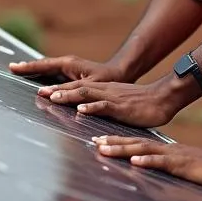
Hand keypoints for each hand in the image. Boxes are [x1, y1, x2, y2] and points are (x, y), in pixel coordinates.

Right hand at [8, 55, 126, 84]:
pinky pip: (52, 73)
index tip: (13, 67)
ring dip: (33, 70)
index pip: (43, 64)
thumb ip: (69, 89)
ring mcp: (68, 68)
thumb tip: (47, 94)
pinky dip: (42, 75)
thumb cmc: (107, 79)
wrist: (121, 73)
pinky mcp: (71, 74)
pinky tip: (36, 81)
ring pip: (46, 69)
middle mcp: (66, 64)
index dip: (28, 67)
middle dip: (27, 67)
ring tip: (18, 72)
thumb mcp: (88, 84)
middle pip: (42, 65)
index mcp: (68, 63)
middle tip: (11, 68)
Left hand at [42, 78, 181, 128]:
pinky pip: (104, 106)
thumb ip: (104, 108)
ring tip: (53, 98)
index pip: (77, 87)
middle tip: (39, 92)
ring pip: (87, 94)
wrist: (162, 99)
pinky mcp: (121, 107)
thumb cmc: (142, 105)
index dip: (60, 89)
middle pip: (77, 88)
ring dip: (69, 96)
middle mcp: (105, 90)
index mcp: (103, 90)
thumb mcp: (118, 105)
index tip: (42, 91)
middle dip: (58, 90)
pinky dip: (91, 107)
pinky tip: (81, 110)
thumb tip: (89, 113)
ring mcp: (112, 97)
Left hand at [92, 137, 201, 190]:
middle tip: (93, 141)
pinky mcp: (182, 165)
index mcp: (165, 152)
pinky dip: (148, 160)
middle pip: (135, 143)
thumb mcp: (182, 172)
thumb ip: (167, 172)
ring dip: (122, 148)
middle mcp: (166, 150)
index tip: (99, 142)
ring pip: (143, 149)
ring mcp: (173, 156)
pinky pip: (162, 162)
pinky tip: (135, 160)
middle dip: (113, 142)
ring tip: (103, 147)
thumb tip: (151, 176)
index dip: (118, 142)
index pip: (137, 145)